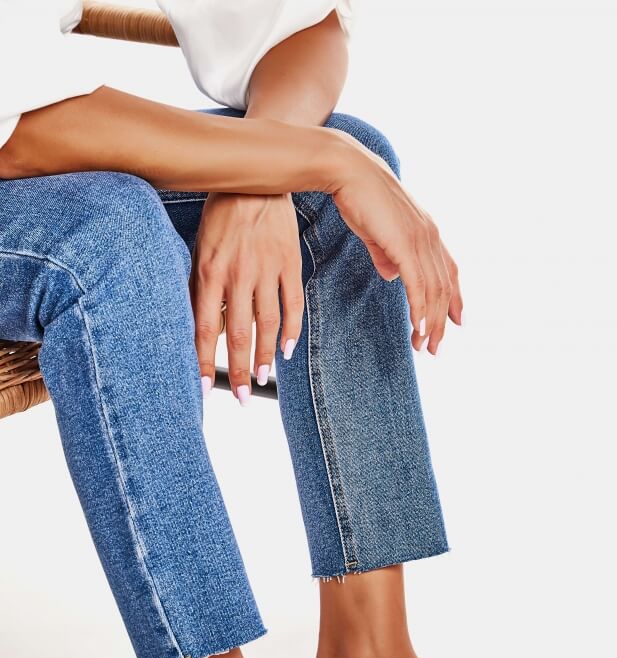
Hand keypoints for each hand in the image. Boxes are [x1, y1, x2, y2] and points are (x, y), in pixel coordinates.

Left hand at [190, 191, 303, 402]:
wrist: (255, 178)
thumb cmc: (222, 216)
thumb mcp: (201, 248)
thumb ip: (201, 287)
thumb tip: (203, 328)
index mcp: (209, 271)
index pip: (202, 328)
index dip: (203, 361)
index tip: (203, 389)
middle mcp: (237, 274)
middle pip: (236, 333)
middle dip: (237, 370)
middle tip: (241, 397)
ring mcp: (266, 269)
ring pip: (266, 324)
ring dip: (263, 356)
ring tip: (261, 379)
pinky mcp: (289, 263)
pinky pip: (292, 304)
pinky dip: (291, 331)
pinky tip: (287, 351)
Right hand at [327, 136, 462, 353]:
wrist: (347, 171)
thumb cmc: (358, 198)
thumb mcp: (377, 232)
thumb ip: (387, 255)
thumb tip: (392, 275)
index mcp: (427, 232)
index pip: (448, 271)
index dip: (455, 298)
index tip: (457, 322)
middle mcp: (431, 236)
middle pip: (444, 287)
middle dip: (440, 321)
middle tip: (434, 348)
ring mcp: (420, 239)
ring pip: (433, 291)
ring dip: (429, 323)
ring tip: (424, 346)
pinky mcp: (406, 244)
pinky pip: (418, 285)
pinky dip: (420, 310)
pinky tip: (419, 328)